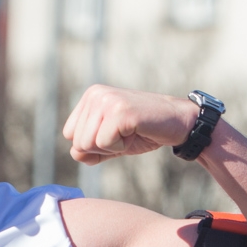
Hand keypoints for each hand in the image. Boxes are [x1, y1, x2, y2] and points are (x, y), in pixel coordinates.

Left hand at [61, 85, 195, 165]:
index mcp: (90, 96)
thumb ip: (89, 150)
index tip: (115, 133)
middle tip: (125, 133)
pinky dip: (121, 147)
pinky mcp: (119, 111)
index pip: (70, 135)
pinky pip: (104, 144)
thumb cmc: (143, 131)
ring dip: (112, 147)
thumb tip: (75, 153)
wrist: (176, 123)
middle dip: (102, 147)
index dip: (92, 144)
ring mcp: (106, 100)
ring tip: (130, 132)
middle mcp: (95, 94)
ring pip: (87, 144)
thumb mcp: (110, 143)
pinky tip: (135, 132)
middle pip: (78, 142)